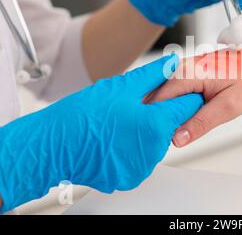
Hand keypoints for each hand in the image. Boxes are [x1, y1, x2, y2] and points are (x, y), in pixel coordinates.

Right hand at [0, 55, 202, 212]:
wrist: (54, 145)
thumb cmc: (83, 115)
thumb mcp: (122, 86)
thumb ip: (153, 75)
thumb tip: (172, 63)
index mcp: (156, 125)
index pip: (187, 107)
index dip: (183, 95)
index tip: (178, 91)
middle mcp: (153, 151)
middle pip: (171, 126)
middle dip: (160, 114)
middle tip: (138, 105)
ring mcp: (141, 167)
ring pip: (155, 142)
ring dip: (146, 131)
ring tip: (122, 121)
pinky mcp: (129, 178)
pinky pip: (140, 159)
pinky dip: (133, 148)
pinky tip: (116, 137)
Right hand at [146, 49, 241, 146]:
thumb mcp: (230, 105)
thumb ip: (202, 122)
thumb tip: (177, 138)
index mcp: (187, 73)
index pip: (156, 102)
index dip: (157, 123)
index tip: (163, 140)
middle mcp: (178, 68)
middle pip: (154, 100)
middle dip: (159, 119)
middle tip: (172, 138)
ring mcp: (179, 70)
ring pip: (160, 98)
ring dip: (165, 115)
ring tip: (179, 128)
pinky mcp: (183, 74)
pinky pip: (169, 94)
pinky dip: (172, 108)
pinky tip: (184, 117)